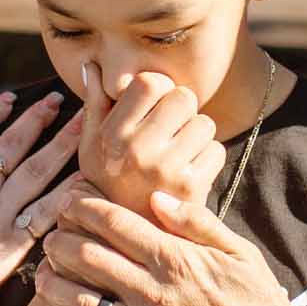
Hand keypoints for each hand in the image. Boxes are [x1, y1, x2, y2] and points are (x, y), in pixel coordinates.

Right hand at [0, 92, 82, 305]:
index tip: (10, 98)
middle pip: (15, 142)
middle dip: (37, 116)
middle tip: (56, 99)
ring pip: (37, 169)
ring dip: (61, 143)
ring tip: (80, 123)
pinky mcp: (13, 241)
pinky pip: (46, 213)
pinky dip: (67, 194)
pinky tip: (84, 177)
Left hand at [34, 191, 306, 305]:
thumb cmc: (257, 302)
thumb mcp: (238, 252)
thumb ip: (196, 222)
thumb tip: (156, 198)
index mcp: (175, 260)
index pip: (115, 223)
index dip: (84, 206)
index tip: (70, 200)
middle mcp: (152, 294)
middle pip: (86, 256)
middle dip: (60, 240)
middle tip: (51, 235)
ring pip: (76, 301)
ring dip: (50, 284)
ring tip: (42, 275)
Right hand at [78, 68, 225, 218]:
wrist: (123, 240)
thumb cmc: (108, 183)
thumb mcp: (90, 145)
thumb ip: (94, 103)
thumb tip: (91, 64)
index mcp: (113, 133)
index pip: (151, 82)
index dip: (158, 90)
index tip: (153, 109)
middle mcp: (137, 149)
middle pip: (183, 97)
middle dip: (181, 111)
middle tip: (170, 131)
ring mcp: (166, 168)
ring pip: (204, 123)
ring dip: (196, 136)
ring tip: (178, 153)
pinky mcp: (191, 188)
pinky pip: (216, 150)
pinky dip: (207, 159)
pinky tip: (188, 172)